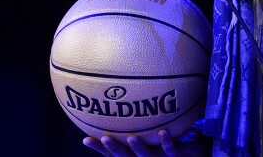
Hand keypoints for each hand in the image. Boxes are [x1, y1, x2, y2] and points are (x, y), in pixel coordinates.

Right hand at [83, 128, 206, 155]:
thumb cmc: (169, 148)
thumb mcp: (151, 140)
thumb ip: (139, 129)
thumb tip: (126, 110)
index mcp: (137, 156)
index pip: (115, 153)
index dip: (99, 148)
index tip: (85, 138)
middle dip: (114, 148)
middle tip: (103, 137)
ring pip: (146, 156)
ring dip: (138, 147)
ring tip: (130, 136)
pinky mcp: (176, 156)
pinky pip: (171, 148)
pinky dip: (166, 141)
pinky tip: (163, 131)